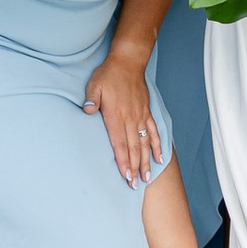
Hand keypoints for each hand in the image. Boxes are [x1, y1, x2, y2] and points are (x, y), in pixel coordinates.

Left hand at [84, 54, 162, 183]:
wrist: (128, 61)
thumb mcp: (95, 85)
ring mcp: (140, 116)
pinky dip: (157, 145)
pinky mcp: (146, 112)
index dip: (123, 161)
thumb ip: (91, 99)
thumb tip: (87, 111)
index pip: (119, 144)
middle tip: (136, 185)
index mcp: (116, 116)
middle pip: (133, 148)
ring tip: (147, 178)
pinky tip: (159, 158)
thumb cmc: (109, 74)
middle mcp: (130, 119)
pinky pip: (153, 132)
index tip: (126, 177)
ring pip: (144, 143)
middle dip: (134, 168)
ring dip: (145, 161)